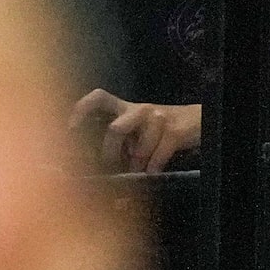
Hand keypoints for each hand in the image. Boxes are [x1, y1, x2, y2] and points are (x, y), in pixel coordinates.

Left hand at [73, 90, 202, 173]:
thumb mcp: (136, 127)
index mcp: (124, 107)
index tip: (70, 129)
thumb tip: (92, 160)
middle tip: (110, 166)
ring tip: (136, 170)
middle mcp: (138, 110)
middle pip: (115, 129)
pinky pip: (157, 155)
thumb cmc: (159, 128)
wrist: (198, 120)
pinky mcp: (175, 131)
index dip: (81, 110)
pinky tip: (151, 172)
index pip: (98, 98)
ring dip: (135, 165)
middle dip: (110, 153)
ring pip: (138, 148)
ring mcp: (158, 118)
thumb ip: (118, 138)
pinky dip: (152, 167)